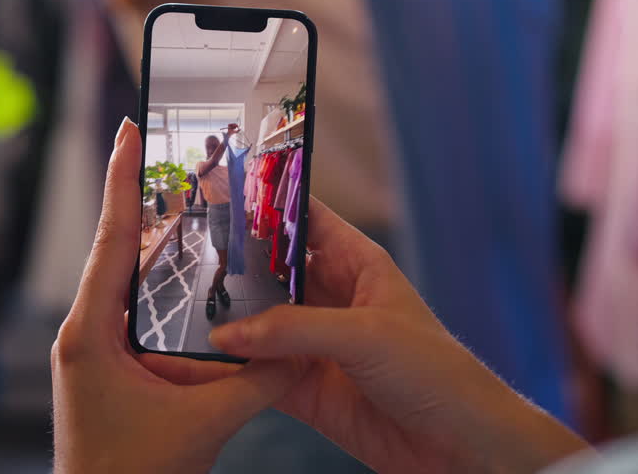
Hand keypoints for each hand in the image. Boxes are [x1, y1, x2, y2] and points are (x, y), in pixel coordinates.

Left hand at [52, 118, 297, 472]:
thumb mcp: (204, 424)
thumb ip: (256, 380)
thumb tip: (298, 345)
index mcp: (90, 334)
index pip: (111, 240)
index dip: (121, 180)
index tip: (126, 129)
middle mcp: (84, 333)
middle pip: (117, 248)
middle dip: (140, 195)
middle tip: (160, 147)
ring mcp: (92, 350)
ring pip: (125, 277)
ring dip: (153, 237)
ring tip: (183, 196)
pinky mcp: (107, 367)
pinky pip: (132, 307)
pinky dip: (157, 279)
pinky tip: (181, 267)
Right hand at [144, 199, 589, 472]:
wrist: (459, 446)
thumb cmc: (437, 373)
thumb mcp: (367, 337)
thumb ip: (295, 329)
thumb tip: (230, 332)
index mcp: (360, 265)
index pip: (307, 218)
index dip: (269, 203)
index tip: (222, 190)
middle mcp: (334, 299)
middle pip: (273, 271)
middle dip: (234, 264)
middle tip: (184, 253)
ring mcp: (317, 345)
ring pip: (260, 323)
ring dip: (227, 318)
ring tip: (178, 304)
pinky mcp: (307, 389)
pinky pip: (259, 373)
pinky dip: (231, 369)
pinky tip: (199, 360)